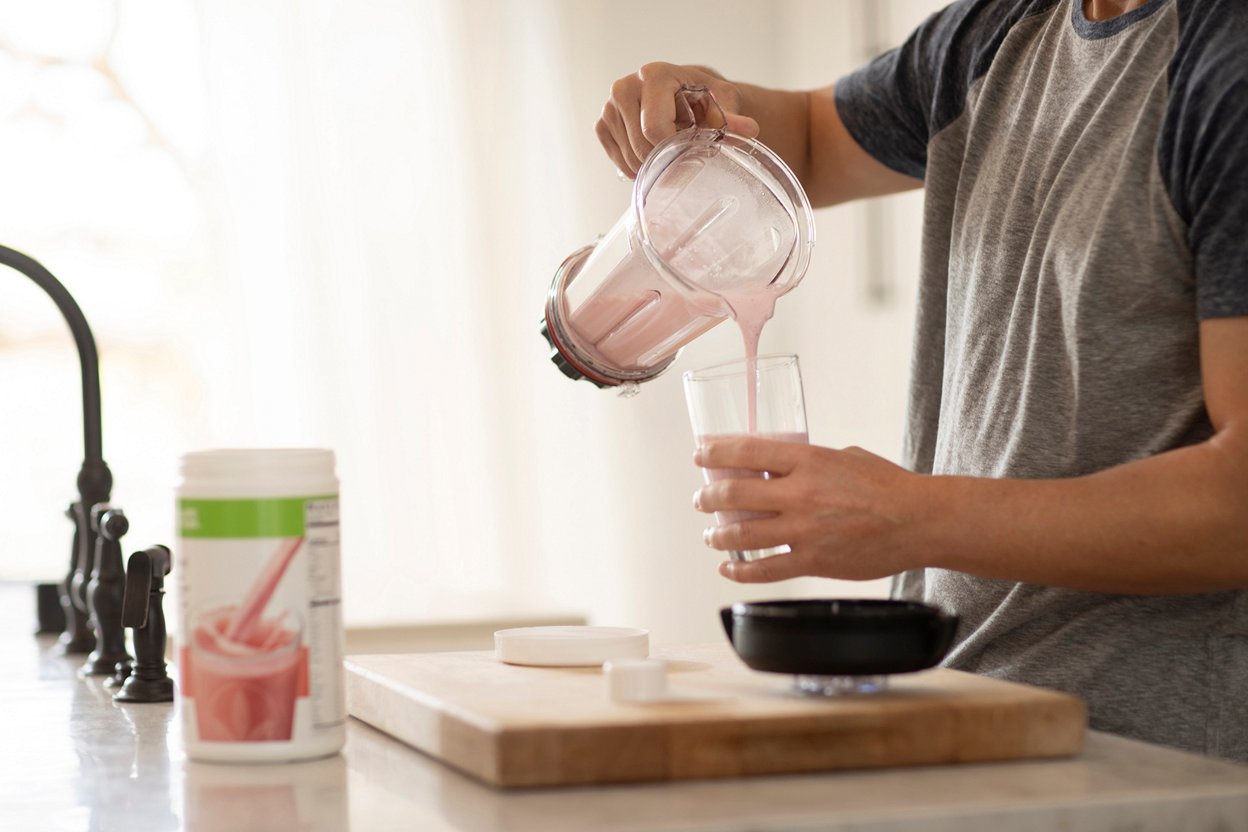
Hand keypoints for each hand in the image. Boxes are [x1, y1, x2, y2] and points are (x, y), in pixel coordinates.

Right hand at [597, 62, 759, 177]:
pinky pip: (618, 159)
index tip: (690, 153)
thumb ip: (732, 118)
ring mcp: (609, 106)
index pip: (654, 128)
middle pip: (640, 146)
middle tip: (683, 154)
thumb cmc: (703, 97)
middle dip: (665, 159)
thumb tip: (749, 130)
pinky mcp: (602, 124)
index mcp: (654, 75)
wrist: (684, 93)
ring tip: (669, 149)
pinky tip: (653, 155)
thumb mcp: (721, 103)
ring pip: (629, 157)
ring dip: (653, 165)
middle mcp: (625, 87)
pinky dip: (637, 167)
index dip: (673, 150)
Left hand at [692, 436, 927, 582]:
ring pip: (742, 534)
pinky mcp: (813, 561)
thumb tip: (786, 466)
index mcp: (808, 460)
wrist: (918, 521)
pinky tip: (729, 568)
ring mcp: (804, 530)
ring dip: (717, 535)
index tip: (700, 455)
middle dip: (709, 497)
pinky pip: (765, 569)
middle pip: (734, 494)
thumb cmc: (888, 486)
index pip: (747, 452)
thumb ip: (812, 461)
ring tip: (710, 535)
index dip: (716, 453)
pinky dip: (740, 570)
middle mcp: (800, 494)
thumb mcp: (846, 456)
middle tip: (701, 499)